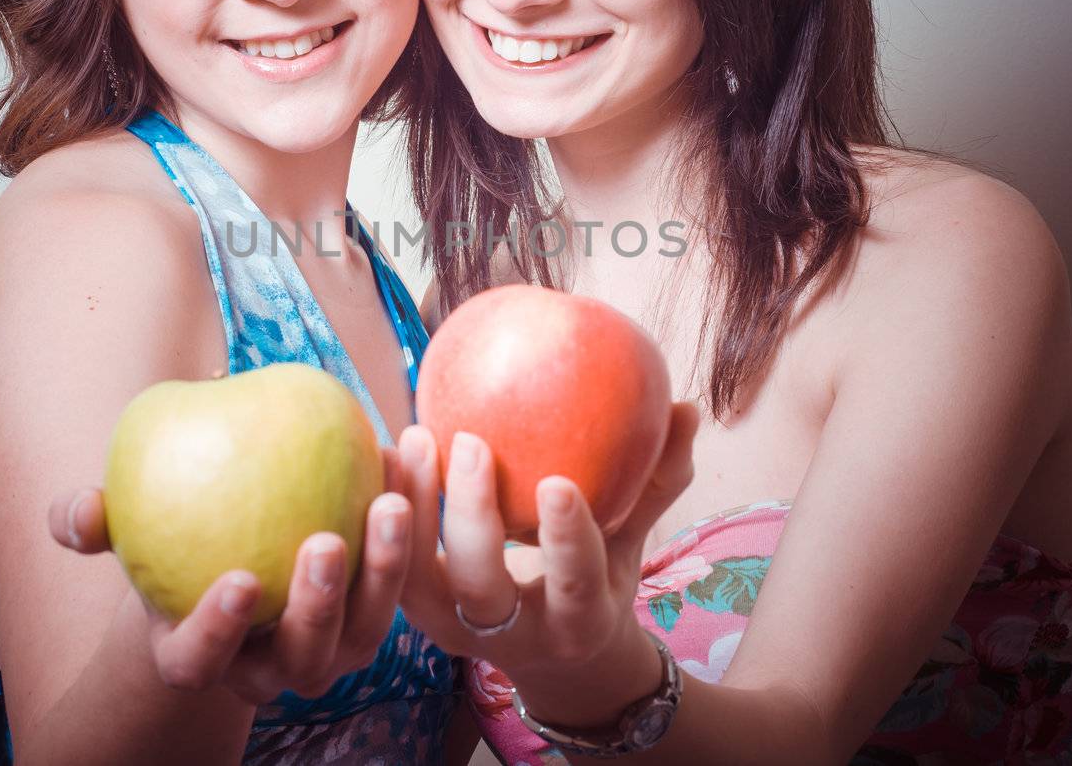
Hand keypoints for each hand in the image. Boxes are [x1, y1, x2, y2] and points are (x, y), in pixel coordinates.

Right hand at [46, 449, 411, 704]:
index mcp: (199, 655)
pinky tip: (406, 455)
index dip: (219, 630)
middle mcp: (270, 669)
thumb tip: (76, 508)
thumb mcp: (125, 532)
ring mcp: (329, 650)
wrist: (229, 554)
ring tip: (389, 500)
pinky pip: (401, 575)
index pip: (203, 660)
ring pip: (367, 627)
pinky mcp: (374, 613)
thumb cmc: (166, 544)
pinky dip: (411, 522)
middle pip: (301, 657)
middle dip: (316, 606)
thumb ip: (94, 523)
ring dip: (386, 565)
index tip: (239, 580)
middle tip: (324, 541)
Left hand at [397, 402, 699, 690]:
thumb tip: (687, 408)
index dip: (566, 539)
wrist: (556, 663)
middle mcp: (514, 636)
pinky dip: (388, 511)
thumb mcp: (634, 542)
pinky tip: (384, 452)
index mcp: (578, 620)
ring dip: (412, 510)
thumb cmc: (599, 580)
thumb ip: (657, 481)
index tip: (557, 483)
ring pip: (419, 583)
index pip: (574, 582)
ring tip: (414, 437)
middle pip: (480, 586)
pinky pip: (392, 568)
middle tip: (468, 441)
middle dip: (470, 517)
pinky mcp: (421, 619)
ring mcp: (458, 633)